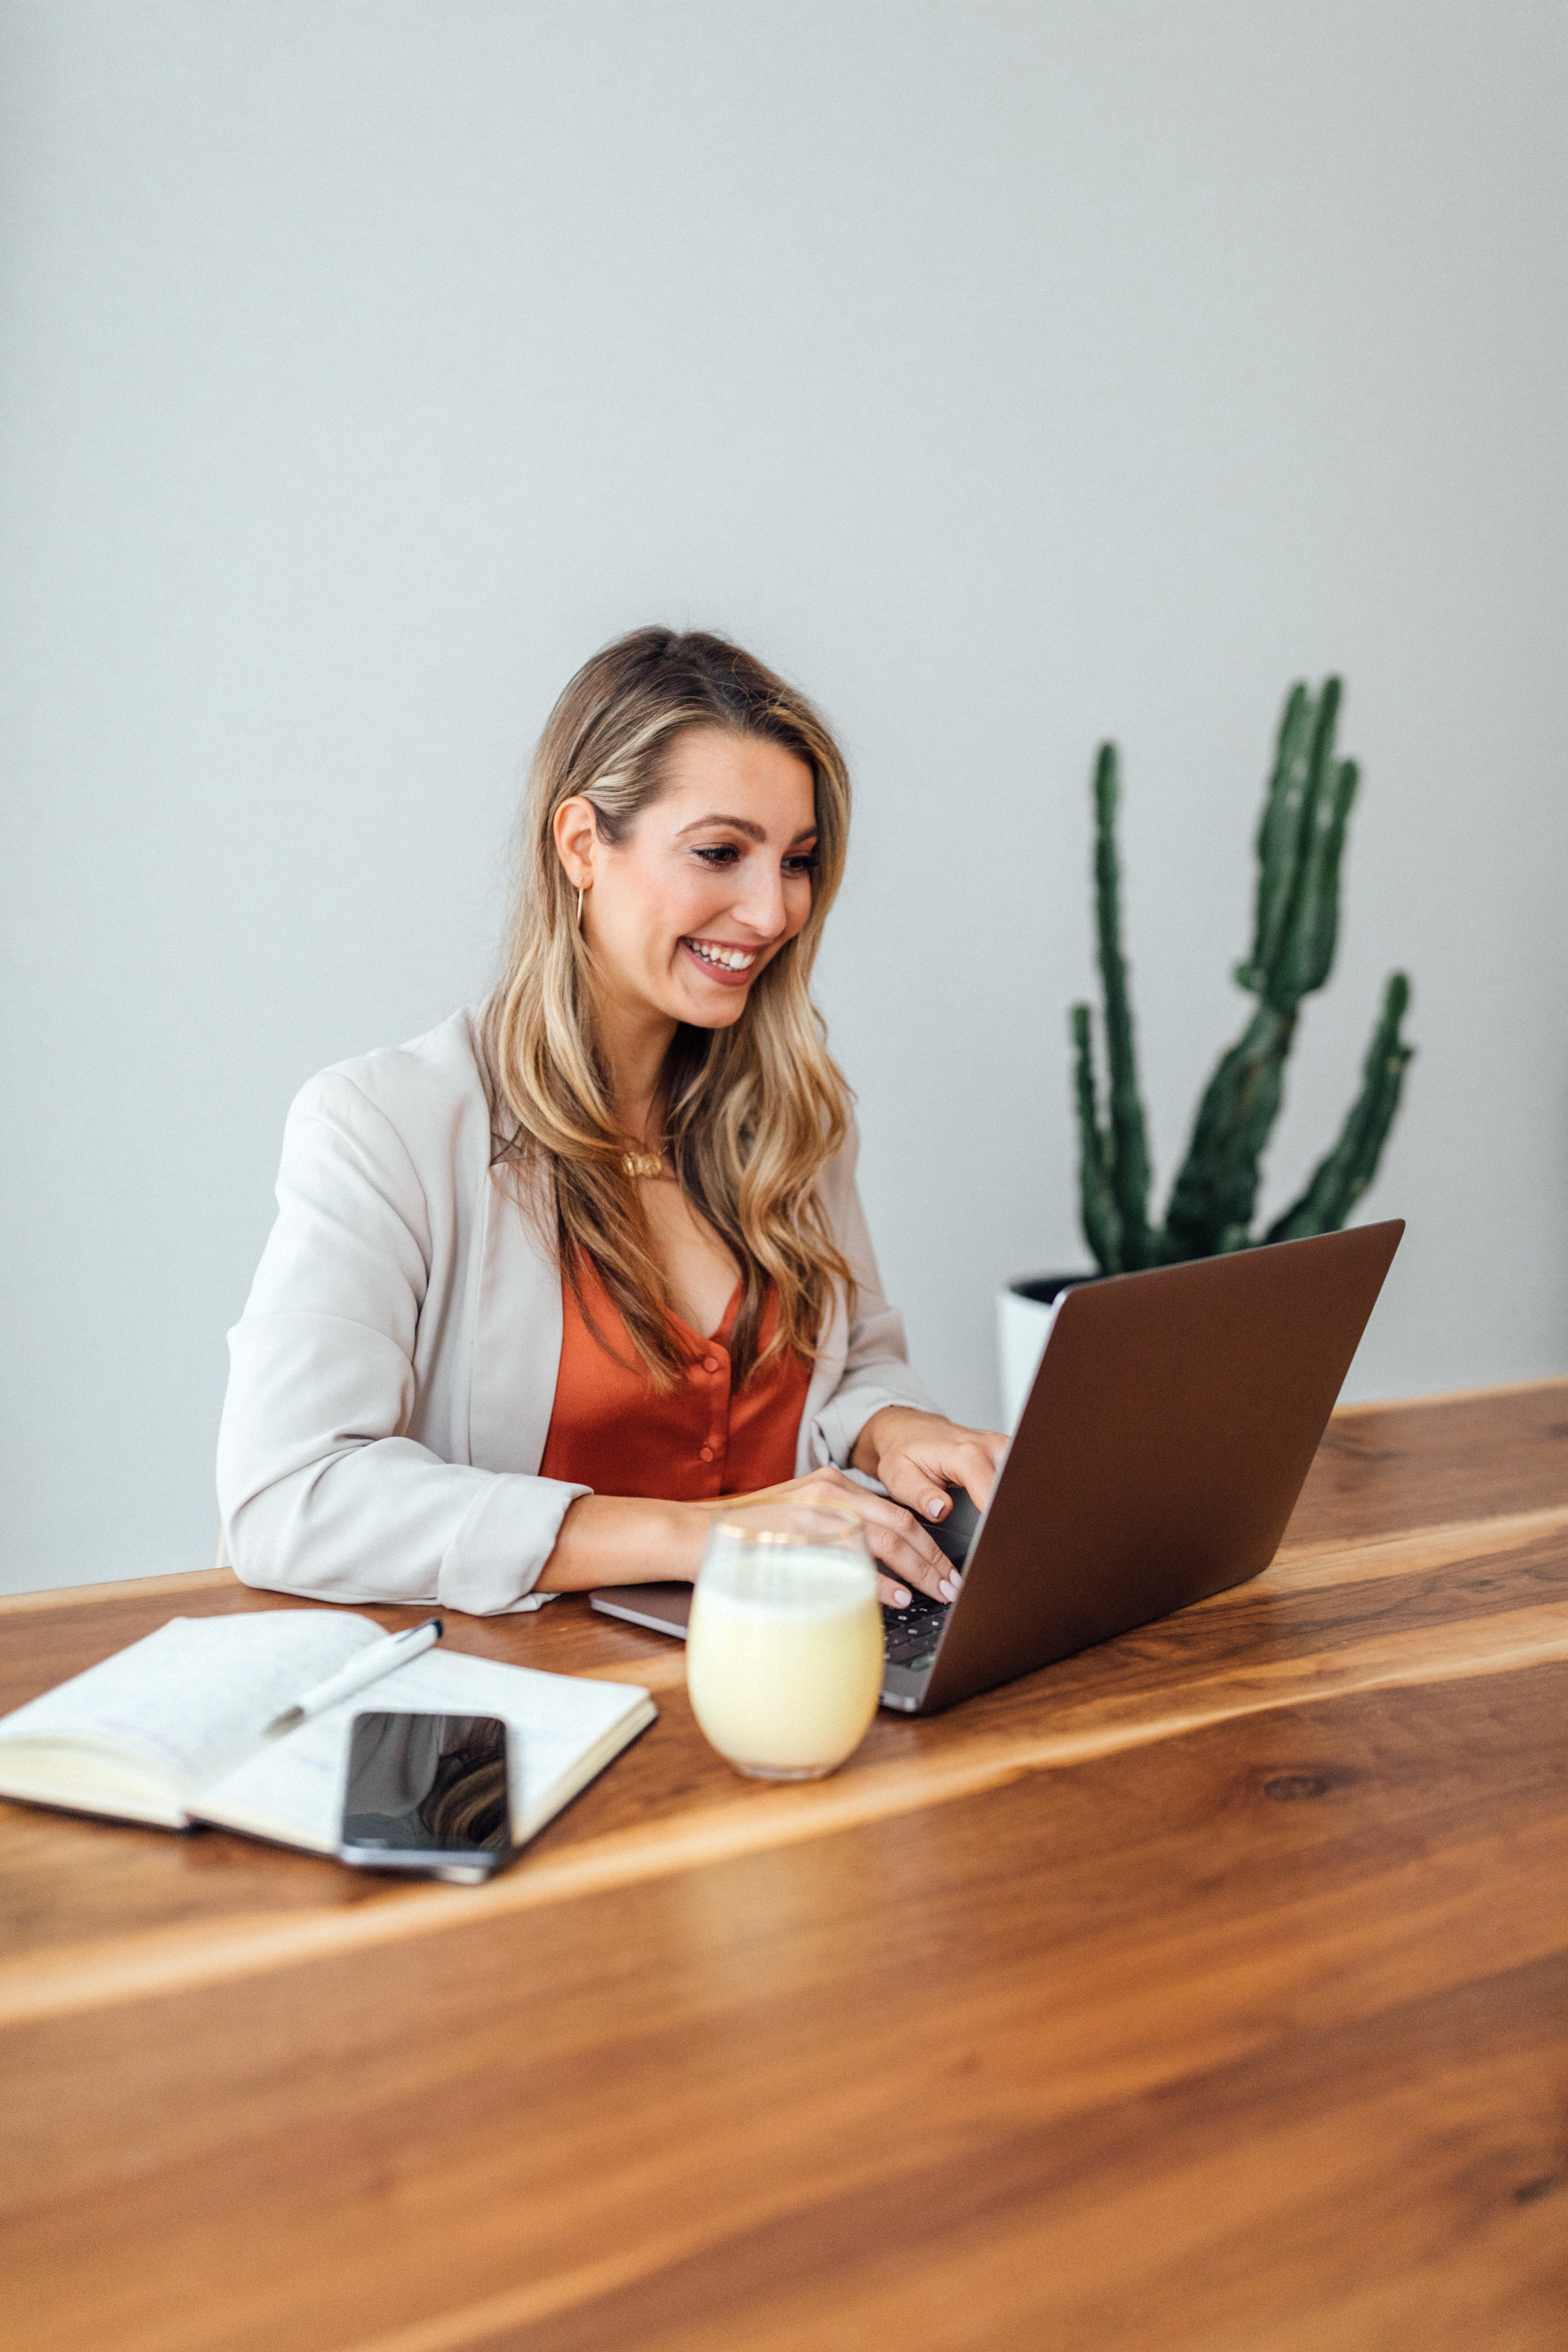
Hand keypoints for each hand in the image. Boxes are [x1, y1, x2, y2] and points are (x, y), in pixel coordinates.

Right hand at [726, 1462, 961, 1610]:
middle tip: (953, 1586)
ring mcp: (815, 1511)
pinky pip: (852, 1558)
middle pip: (901, 1524)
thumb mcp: (800, 1522)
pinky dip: (880, 1581)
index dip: (930, 1542)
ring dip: (918, 1570)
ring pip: (885, 1538)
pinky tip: (897, 1597)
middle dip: (934, 1559)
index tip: (948, 1568)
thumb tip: (882, 1567)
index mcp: (833, 1485)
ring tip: (938, 1592)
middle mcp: (829, 1490)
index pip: (898, 1511)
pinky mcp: (800, 1534)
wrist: (689, 1531)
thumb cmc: (748, 1535)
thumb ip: (838, 1533)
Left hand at [851, 1406, 1007, 1582]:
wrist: (910, 1431)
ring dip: (1015, 1508)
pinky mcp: (1008, 1452)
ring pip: (1023, 1486)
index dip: (992, 1527)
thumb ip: (921, 1496)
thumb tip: (941, 1511)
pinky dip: (1014, 1496)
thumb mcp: (899, 1477)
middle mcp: (991, 1447)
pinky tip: (1005, 1512)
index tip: (989, 1548)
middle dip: (1010, 1520)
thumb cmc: (904, 1453)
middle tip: (999, 1544)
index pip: (993, 1499)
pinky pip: (1020, 1478)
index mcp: (967, 1455)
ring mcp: (1004, 1447)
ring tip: (1003, 1530)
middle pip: (1014, 1493)